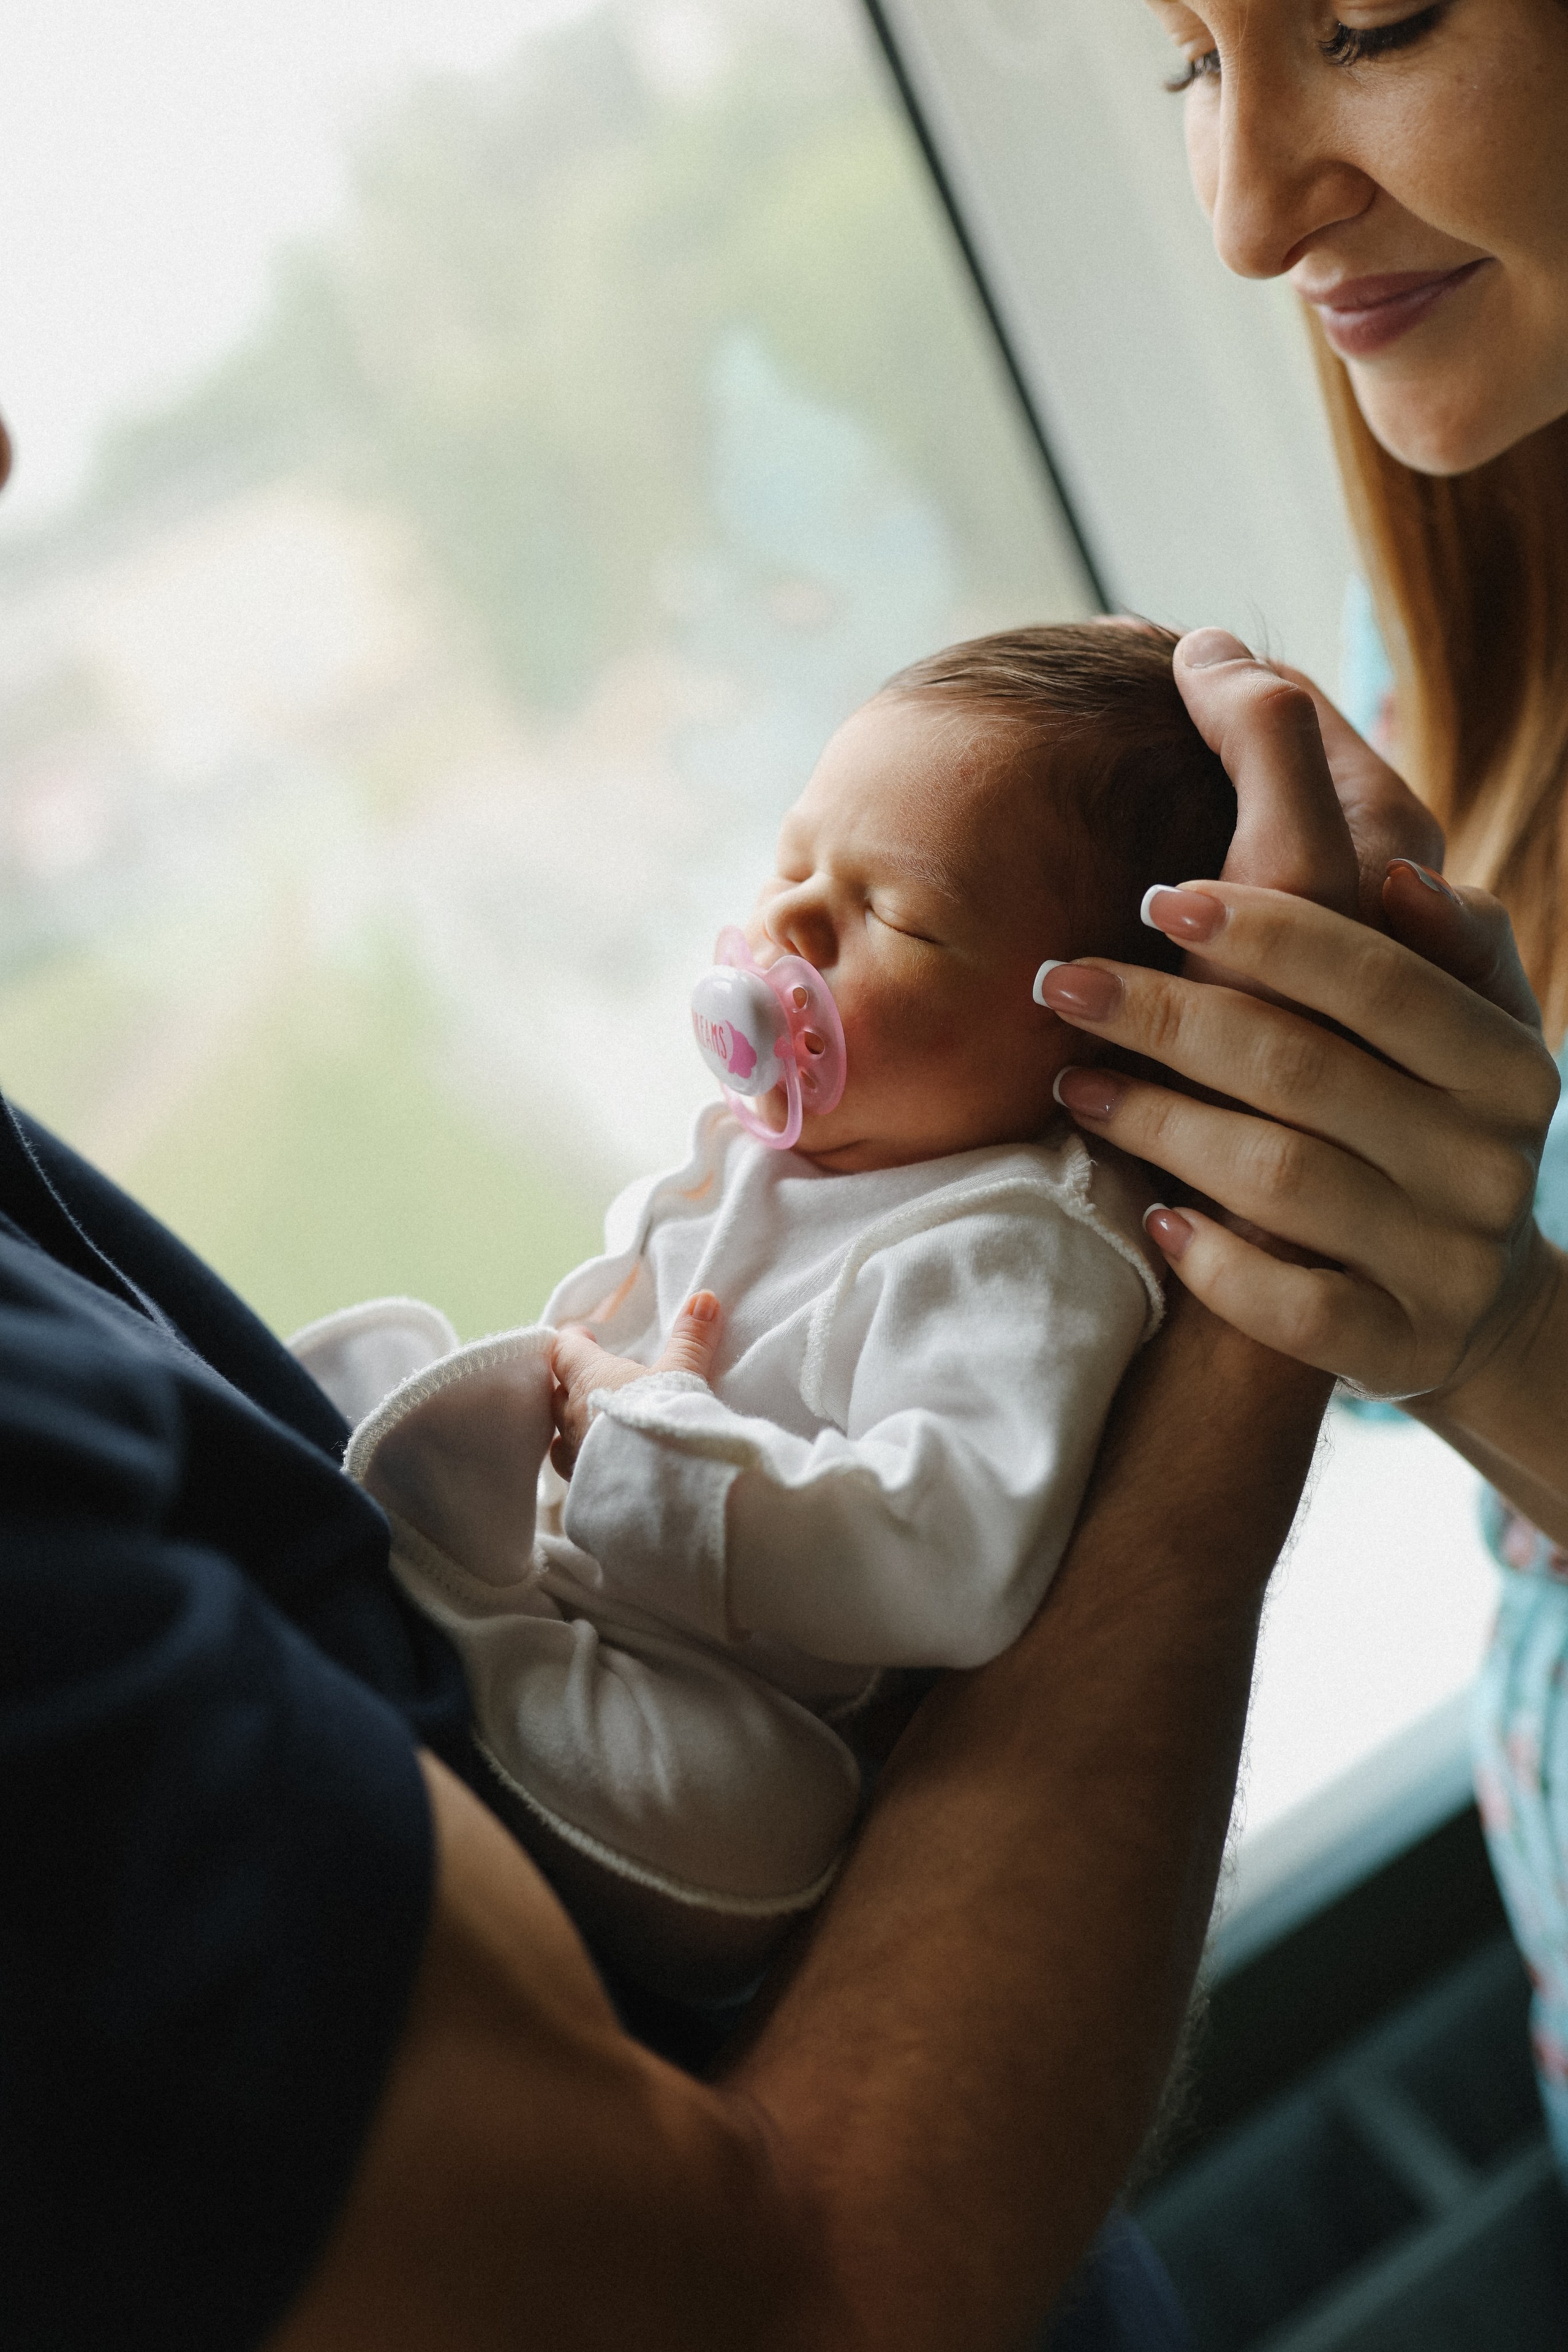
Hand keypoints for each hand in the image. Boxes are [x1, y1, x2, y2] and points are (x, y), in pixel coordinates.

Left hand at [549, 1292, 723, 1476]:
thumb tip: (704, 1299)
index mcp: (588, 1377)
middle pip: (557, 1391)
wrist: (662, 1487)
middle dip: (571, 1383)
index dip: (573, 1341)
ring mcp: (573, 1454)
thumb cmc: (665, 1418)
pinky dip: (583, 1460)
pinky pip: (573, 1467)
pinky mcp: (581, 1486)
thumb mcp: (683, 1374)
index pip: (563, 1350)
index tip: (585, 1337)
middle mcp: (570, 1414)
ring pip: (560, 1433)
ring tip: (592, 1425)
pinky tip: (600, 1466)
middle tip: (592, 1379)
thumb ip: (691, 1339)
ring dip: (574, 1426)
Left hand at [1039, 632, 1561, 1402]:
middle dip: (1166, 1017)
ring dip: (1158, 1124)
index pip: (1376, 981)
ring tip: (1079, 1088)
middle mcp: (1488, 1164)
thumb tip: (1390, 870)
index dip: (1263, 932)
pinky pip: (1290, 1306)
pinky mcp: (1399, 1350)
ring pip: (1279, 1179)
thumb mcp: (1474, 1028)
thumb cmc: (1438, 1124)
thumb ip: (1445, 942)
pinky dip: (1214, 1261)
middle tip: (1063, 984)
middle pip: (1300, 1070)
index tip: (1156, 900)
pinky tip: (1152, 1220)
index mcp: (1509, 1066)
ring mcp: (1446, 1264)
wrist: (1479, 1305)